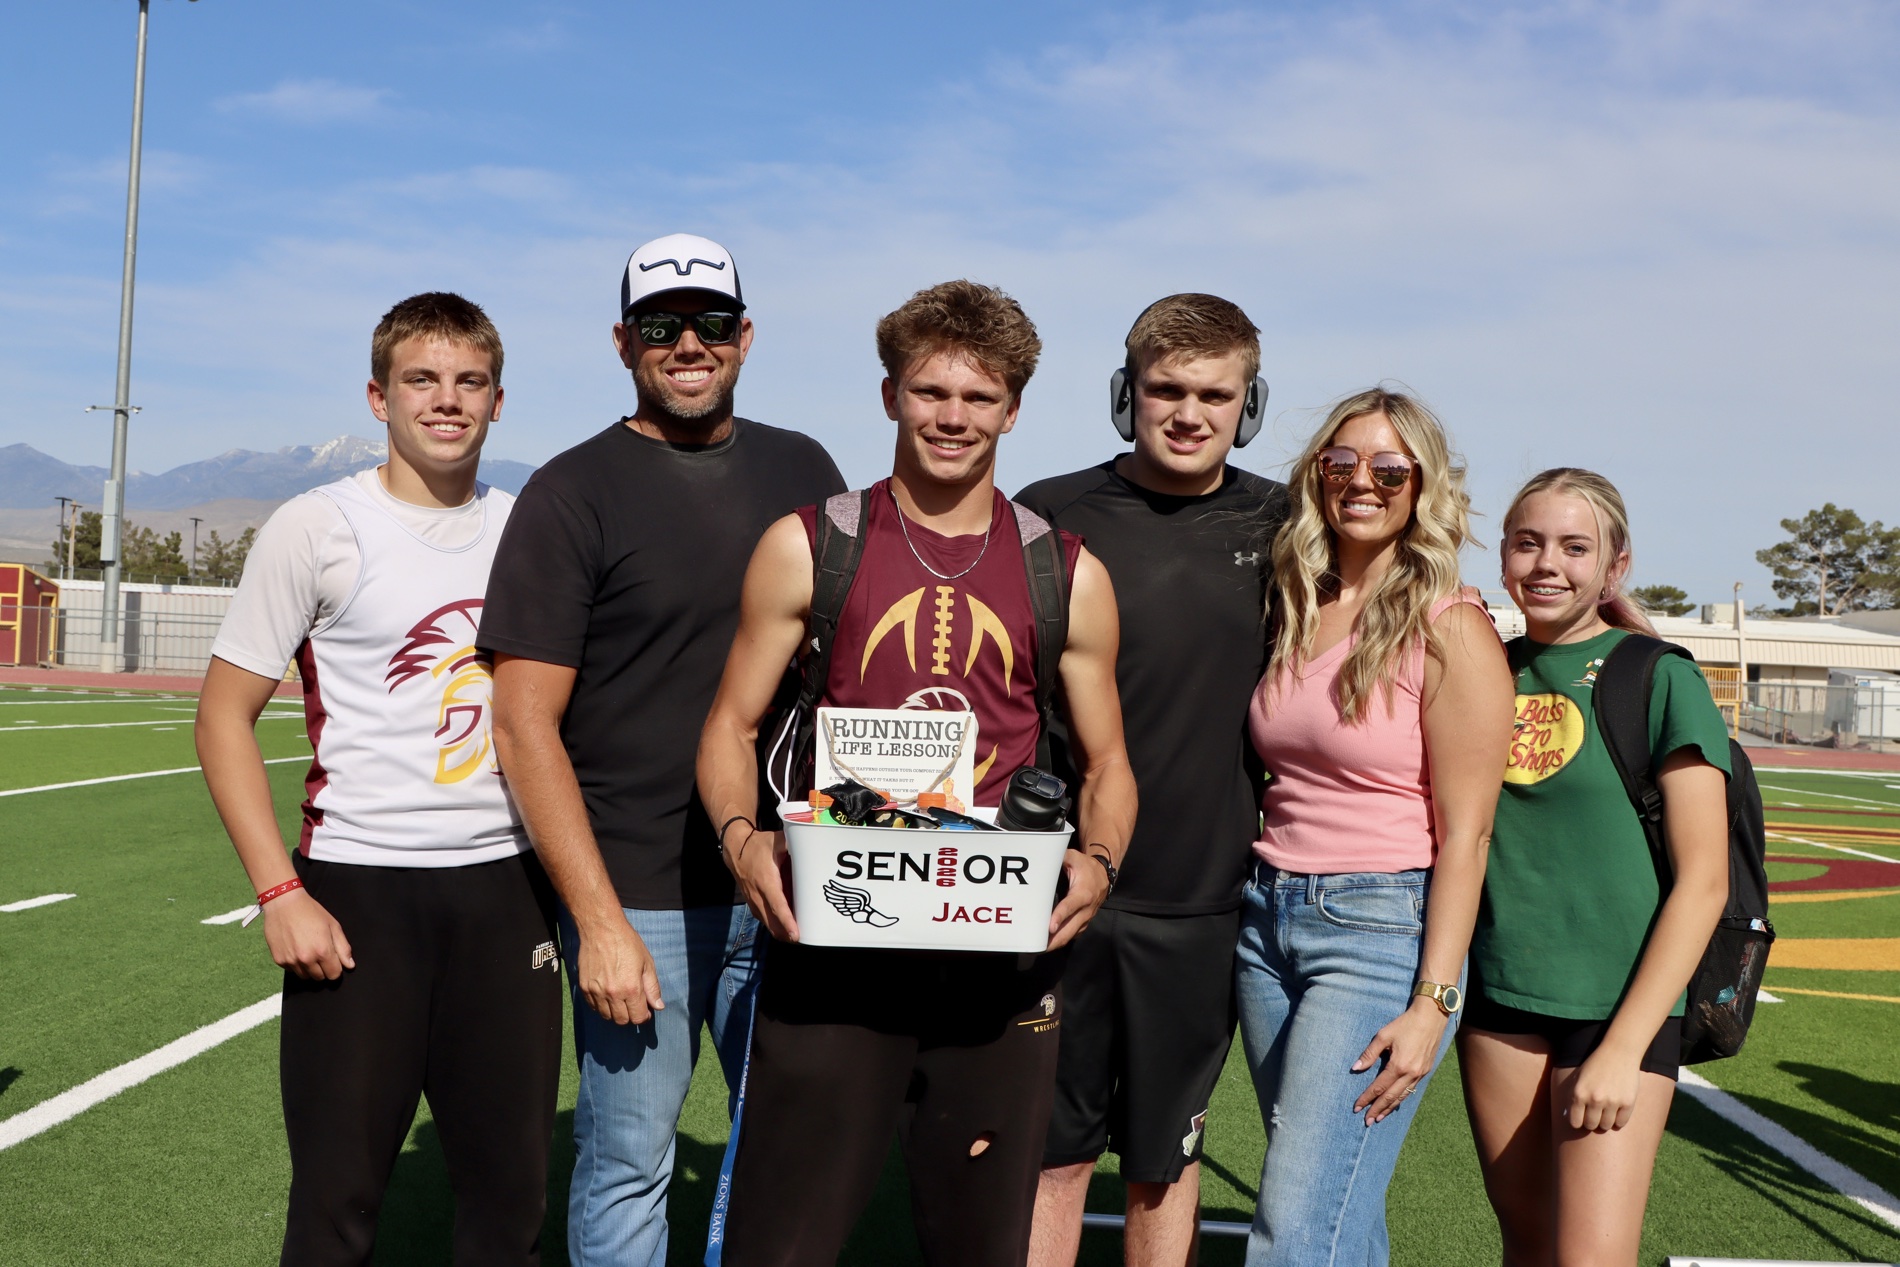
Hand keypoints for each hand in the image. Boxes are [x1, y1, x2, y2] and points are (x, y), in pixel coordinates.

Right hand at [261, 889, 353, 980]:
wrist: (284, 904)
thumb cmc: (311, 912)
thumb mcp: (333, 926)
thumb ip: (343, 948)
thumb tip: (350, 965)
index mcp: (323, 951)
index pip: (334, 975)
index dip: (335, 968)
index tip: (333, 960)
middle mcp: (306, 959)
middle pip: (319, 977)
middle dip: (322, 969)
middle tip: (319, 953)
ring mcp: (291, 961)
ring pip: (305, 976)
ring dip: (308, 968)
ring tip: (307, 950)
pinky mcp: (279, 960)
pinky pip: (291, 970)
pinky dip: (295, 964)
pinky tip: (295, 949)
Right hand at [573, 917, 665, 1025]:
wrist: (601, 929)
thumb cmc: (627, 943)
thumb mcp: (647, 963)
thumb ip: (652, 987)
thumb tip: (658, 1006)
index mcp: (631, 989)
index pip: (637, 1017)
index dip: (643, 1016)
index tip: (644, 1011)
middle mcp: (612, 994)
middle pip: (621, 1020)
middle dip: (630, 1015)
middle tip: (632, 1004)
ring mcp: (596, 992)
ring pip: (606, 1016)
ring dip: (615, 1012)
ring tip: (620, 999)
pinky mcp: (584, 987)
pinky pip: (593, 1007)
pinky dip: (601, 1006)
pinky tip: (607, 995)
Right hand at [732, 828, 797, 942]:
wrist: (735, 849)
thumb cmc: (758, 845)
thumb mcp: (777, 840)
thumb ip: (794, 845)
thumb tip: (812, 846)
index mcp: (766, 881)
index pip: (777, 905)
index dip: (787, 921)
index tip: (795, 934)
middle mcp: (758, 894)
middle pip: (771, 921)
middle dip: (785, 933)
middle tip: (802, 940)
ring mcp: (753, 900)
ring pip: (766, 922)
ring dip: (780, 931)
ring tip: (796, 937)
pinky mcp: (752, 902)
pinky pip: (763, 918)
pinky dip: (773, 925)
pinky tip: (784, 928)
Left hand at [1046, 849, 1109, 950]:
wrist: (1103, 876)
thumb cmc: (1086, 867)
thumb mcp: (1074, 857)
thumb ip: (1061, 857)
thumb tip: (1045, 856)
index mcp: (1083, 893)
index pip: (1070, 906)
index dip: (1060, 916)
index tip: (1050, 927)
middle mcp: (1086, 909)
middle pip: (1070, 928)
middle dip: (1054, 939)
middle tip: (1037, 947)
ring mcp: (1086, 918)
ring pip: (1071, 935)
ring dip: (1056, 943)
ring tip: (1038, 949)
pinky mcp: (1084, 923)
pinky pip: (1072, 935)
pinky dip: (1061, 940)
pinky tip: (1048, 944)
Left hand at [1351, 997, 1448, 1123]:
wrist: (1431, 1018)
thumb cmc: (1405, 1024)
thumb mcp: (1383, 1035)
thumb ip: (1369, 1054)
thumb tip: (1356, 1068)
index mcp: (1398, 1066)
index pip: (1378, 1087)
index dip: (1367, 1098)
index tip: (1357, 1107)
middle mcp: (1410, 1074)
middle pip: (1390, 1097)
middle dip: (1377, 1109)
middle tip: (1367, 1121)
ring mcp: (1419, 1074)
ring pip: (1402, 1096)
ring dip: (1390, 1108)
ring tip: (1379, 1117)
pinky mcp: (1425, 1071)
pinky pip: (1411, 1090)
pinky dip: (1401, 1099)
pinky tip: (1395, 1103)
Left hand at [1564, 1046, 1642, 1131]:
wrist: (1619, 1052)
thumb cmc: (1595, 1064)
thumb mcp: (1578, 1077)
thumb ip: (1573, 1096)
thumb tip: (1567, 1116)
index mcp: (1579, 1093)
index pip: (1575, 1122)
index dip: (1578, 1122)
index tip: (1581, 1119)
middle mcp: (1595, 1099)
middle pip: (1591, 1125)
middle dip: (1591, 1122)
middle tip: (1595, 1116)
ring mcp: (1612, 1102)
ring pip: (1606, 1126)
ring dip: (1605, 1122)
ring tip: (1605, 1113)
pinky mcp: (1628, 1103)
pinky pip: (1621, 1123)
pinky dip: (1618, 1121)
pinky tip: (1616, 1113)